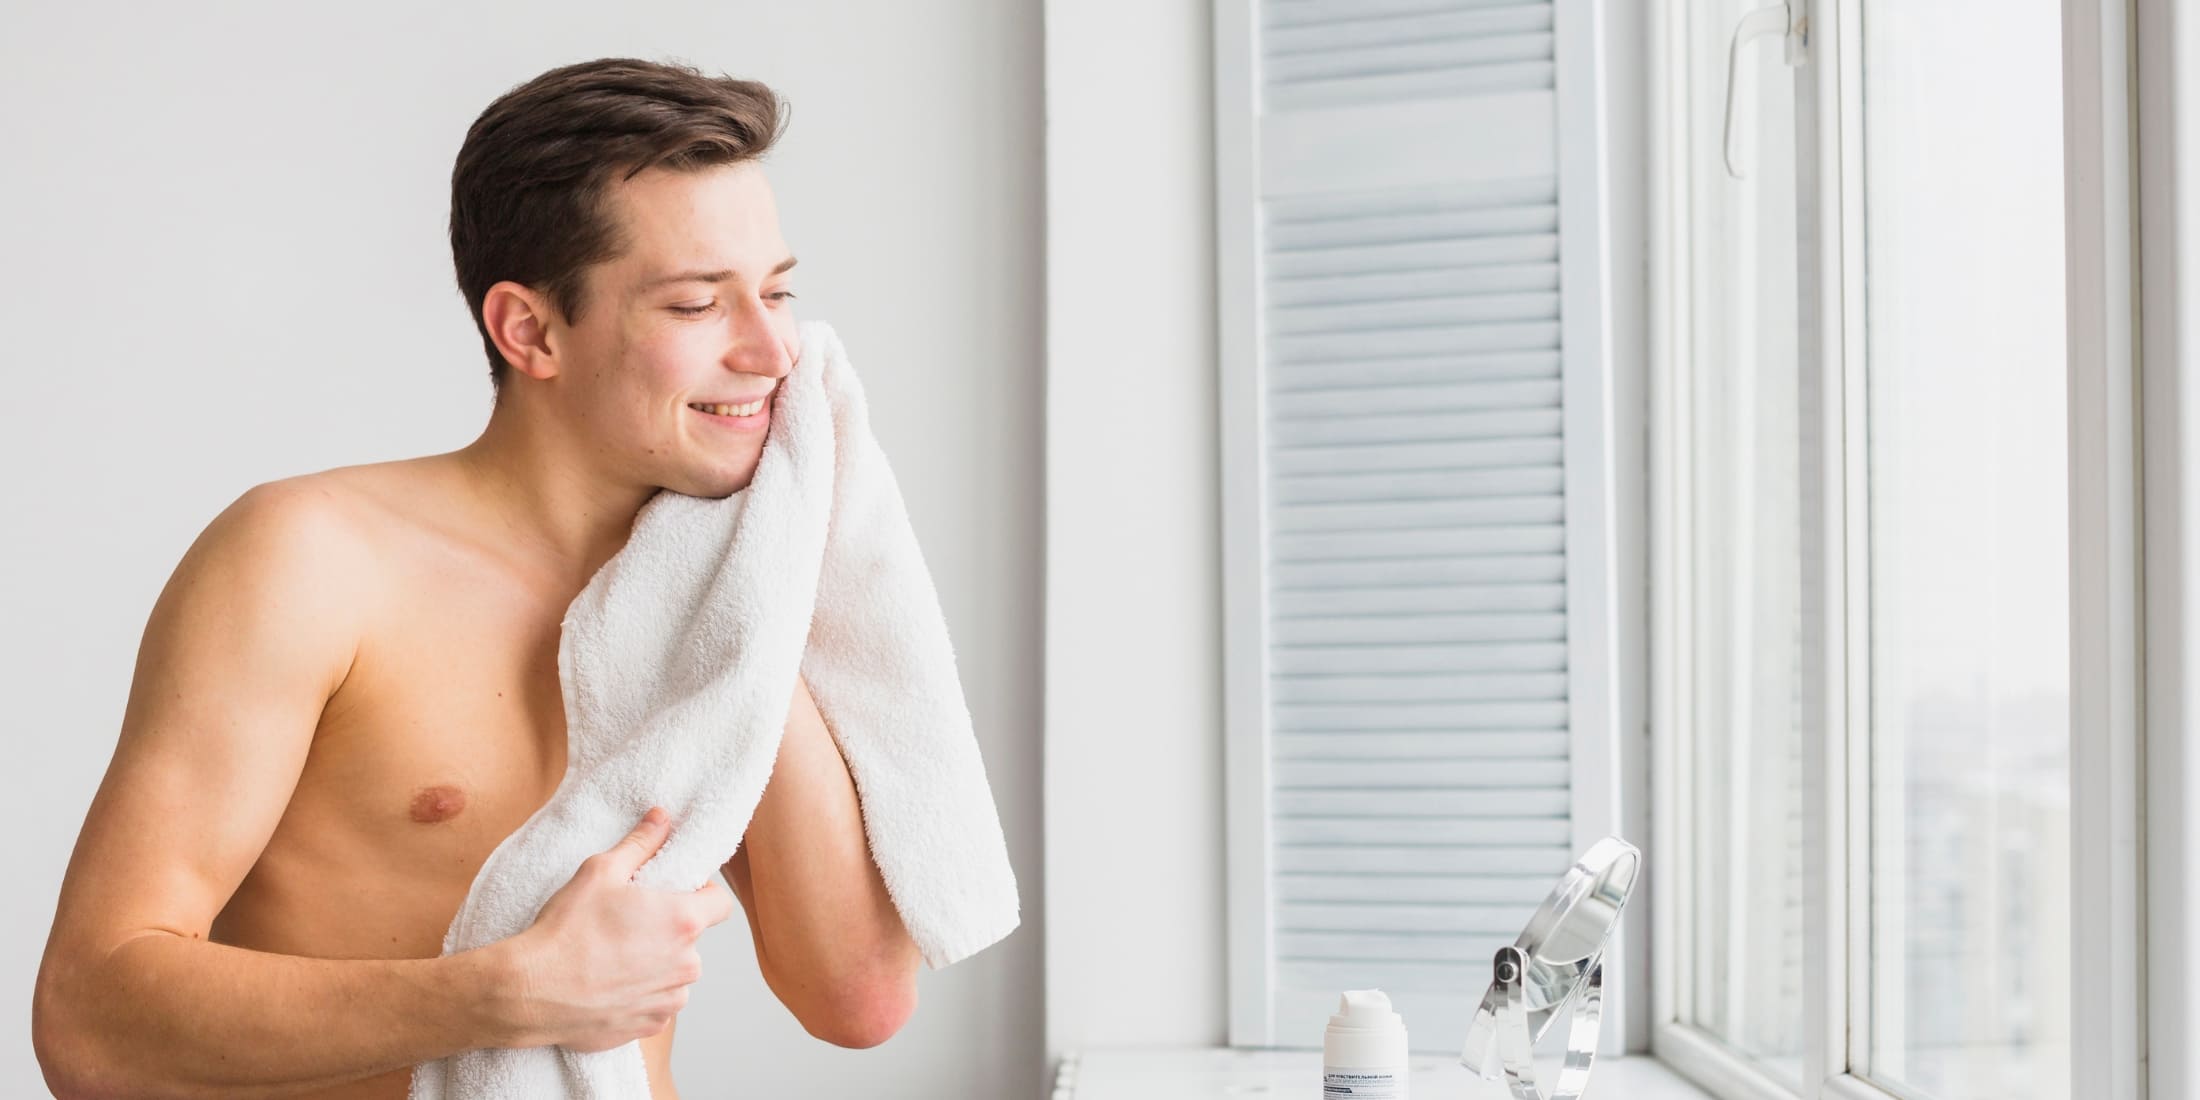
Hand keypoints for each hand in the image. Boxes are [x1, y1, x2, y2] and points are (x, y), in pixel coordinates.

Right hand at [501, 807, 735, 1051]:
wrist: (531, 992)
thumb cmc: (567, 931)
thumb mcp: (600, 872)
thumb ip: (640, 843)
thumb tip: (662, 818)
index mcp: (683, 922)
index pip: (721, 904)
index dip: (701, 894)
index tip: (675, 893)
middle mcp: (687, 964)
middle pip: (693, 940)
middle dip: (668, 930)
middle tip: (630, 924)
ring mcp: (670, 1000)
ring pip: (675, 974)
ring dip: (656, 965)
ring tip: (614, 957)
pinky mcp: (651, 1026)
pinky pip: (657, 1003)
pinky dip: (640, 994)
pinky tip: (608, 984)